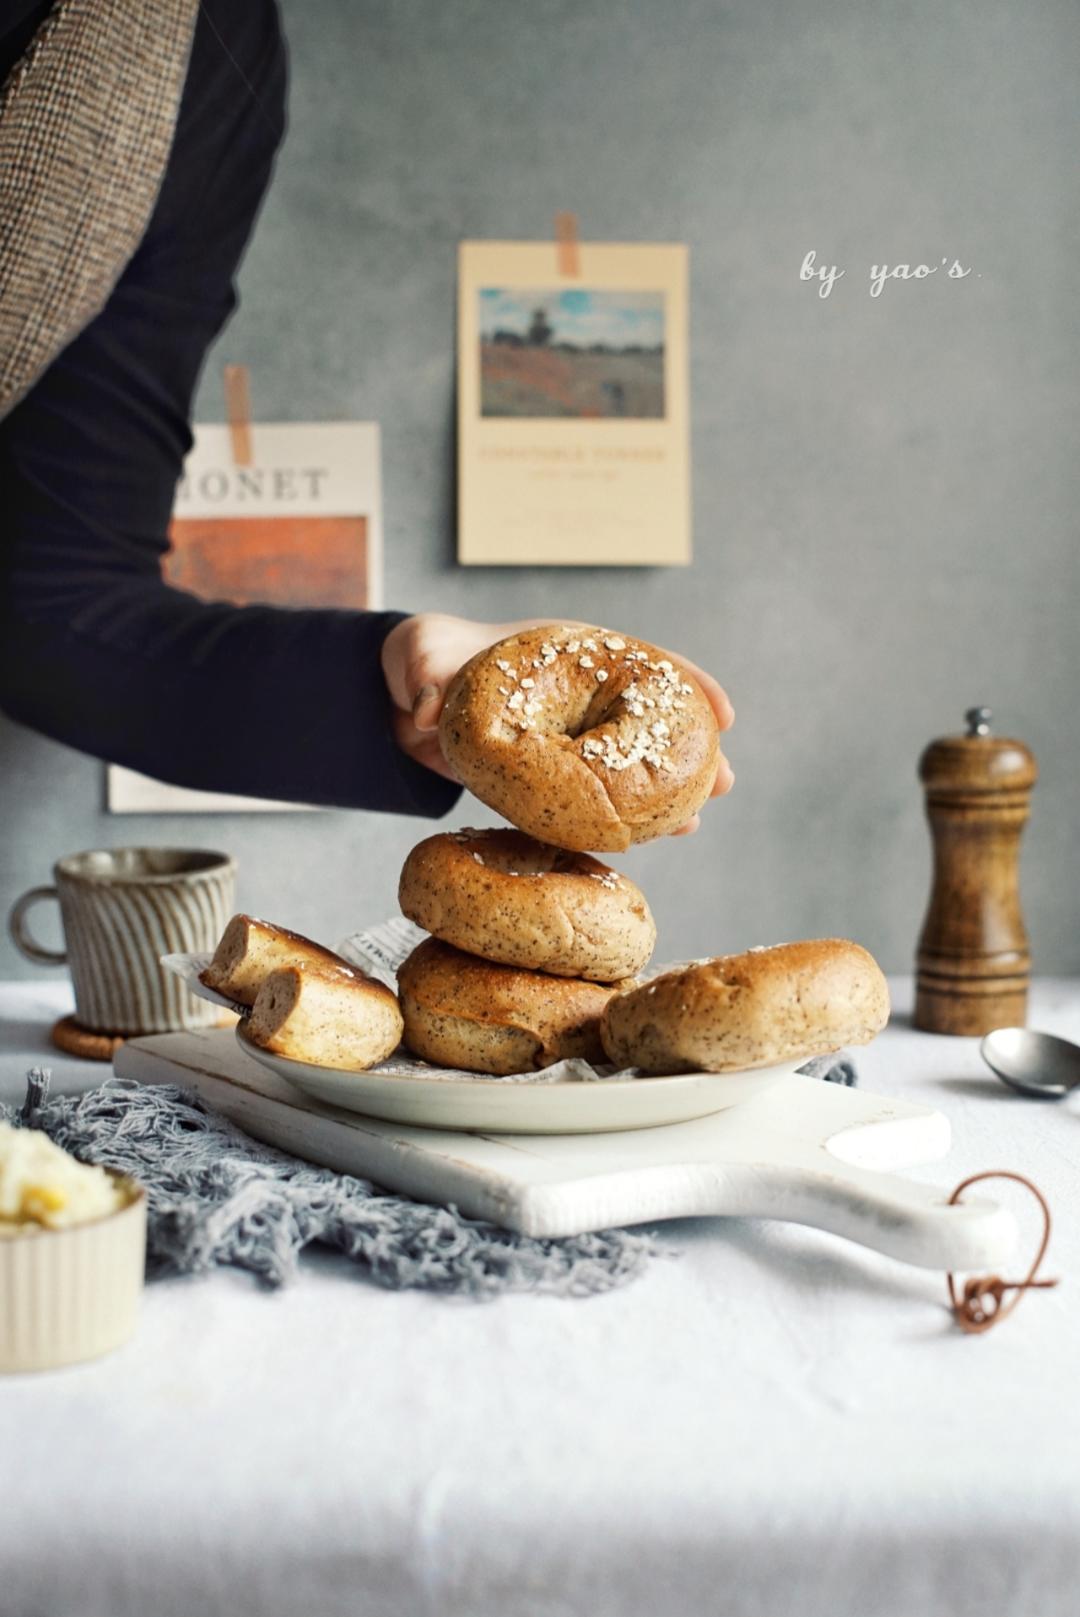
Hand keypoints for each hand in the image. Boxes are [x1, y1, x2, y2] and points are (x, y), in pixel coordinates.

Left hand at [381, 613, 733, 830]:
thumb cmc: (422, 659)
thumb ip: (425, 670)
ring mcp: (565, 739)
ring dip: (663, 794)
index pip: (638, 659)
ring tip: (696, 822)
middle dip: (690, 749)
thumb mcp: (419, 653)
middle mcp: (576, 695)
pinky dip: (615, 820)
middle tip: (727, 780)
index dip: (685, 683)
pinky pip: (590, 799)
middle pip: (649, 718)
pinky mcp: (545, 777)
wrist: (398, 702)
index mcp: (564, 650)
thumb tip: (426, 710)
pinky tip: (641, 844)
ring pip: (626, 765)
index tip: (723, 711)